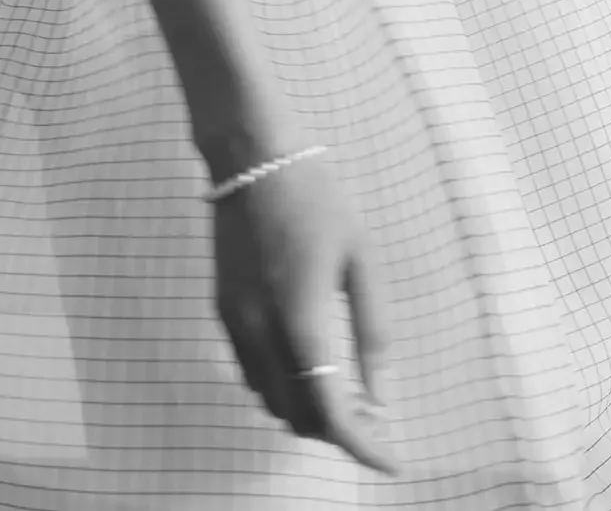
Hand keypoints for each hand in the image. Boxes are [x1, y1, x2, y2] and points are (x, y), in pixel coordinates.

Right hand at [212, 155, 400, 475]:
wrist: (251, 152)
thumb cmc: (317, 195)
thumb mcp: (361, 258)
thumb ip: (373, 331)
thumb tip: (380, 396)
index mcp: (299, 318)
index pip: (328, 412)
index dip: (362, 445)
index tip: (390, 459)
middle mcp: (258, 329)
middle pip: (295, 416)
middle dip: (337, 430)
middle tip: (373, 416)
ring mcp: (233, 320)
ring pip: (267, 399)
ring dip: (305, 411)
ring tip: (344, 391)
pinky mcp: (220, 307)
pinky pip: (249, 372)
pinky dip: (279, 387)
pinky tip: (306, 366)